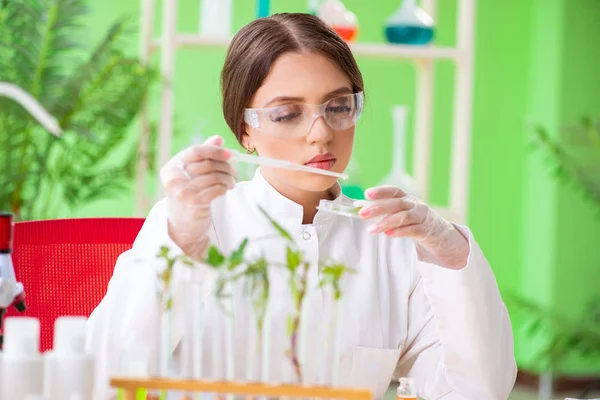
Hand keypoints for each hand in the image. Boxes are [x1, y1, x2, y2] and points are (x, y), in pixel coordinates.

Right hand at [160, 135, 235, 259]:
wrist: (182, 226)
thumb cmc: (187, 196)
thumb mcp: (190, 175)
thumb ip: (202, 157)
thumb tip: (218, 139)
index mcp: (171, 167)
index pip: (197, 151)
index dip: (216, 151)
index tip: (230, 154)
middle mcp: (173, 178)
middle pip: (207, 164)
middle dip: (225, 166)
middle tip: (234, 171)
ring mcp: (182, 191)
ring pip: (214, 176)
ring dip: (228, 178)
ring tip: (231, 182)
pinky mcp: (193, 203)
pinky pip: (217, 189)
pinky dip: (225, 188)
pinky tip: (225, 190)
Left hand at [357, 186, 469, 268]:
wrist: (441, 235)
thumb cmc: (415, 223)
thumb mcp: (402, 213)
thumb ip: (385, 211)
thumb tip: (361, 208)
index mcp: (408, 198)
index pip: (394, 191)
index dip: (381, 191)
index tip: (367, 193)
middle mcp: (415, 205)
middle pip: (396, 203)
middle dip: (378, 207)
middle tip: (362, 213)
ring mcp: (422, 217)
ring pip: (403, 217)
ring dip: (385, 223)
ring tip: (371, 230)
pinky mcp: (426, 230)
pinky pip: (412, 230)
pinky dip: (399, 231)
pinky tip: (387, 234)